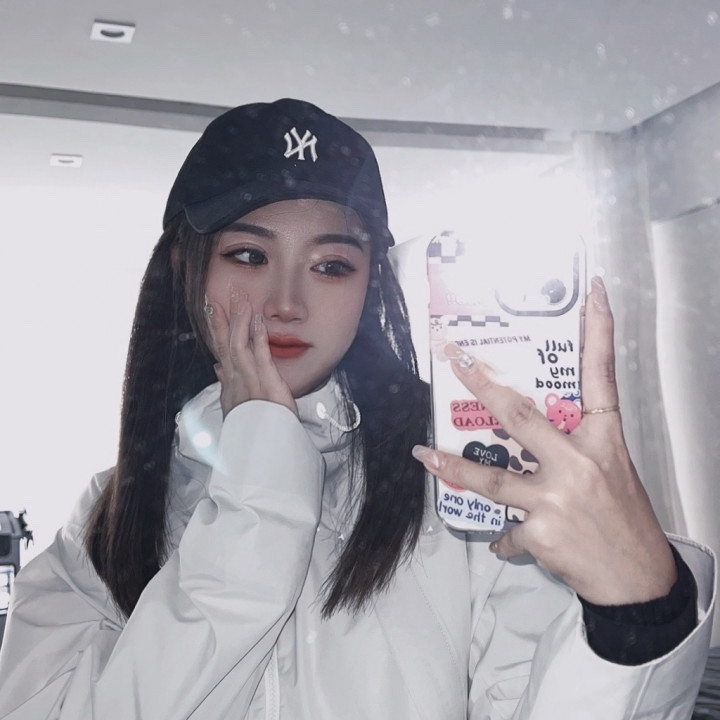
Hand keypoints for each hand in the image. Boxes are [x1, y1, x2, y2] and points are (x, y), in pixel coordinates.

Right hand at [205, 287, 296, 417]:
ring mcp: (249, 383)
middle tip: (217, 296)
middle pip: (224, 344)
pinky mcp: (267, 386)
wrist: (262, 451)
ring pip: (238, 346)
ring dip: (238, 321)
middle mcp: (235, 381)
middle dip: (220, 319)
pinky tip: (258, 320)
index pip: (221, 350)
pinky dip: (257, 338)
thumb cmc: (253, 430)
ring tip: (240, 300)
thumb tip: (218, 367)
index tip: (211, 308)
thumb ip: (227, 384)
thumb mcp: (236, 406)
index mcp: (230, 385)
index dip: (216, 328)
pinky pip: (260, 357)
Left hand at [412, 277, 675, 605]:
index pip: (602, 376)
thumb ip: (571, 450)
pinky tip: (506, 539)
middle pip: (520, 414)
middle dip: (481, 384)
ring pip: (490, 476)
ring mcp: (556, 496)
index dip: (599, 331)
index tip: (592, 292)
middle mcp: (579, 462)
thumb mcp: (610, 471)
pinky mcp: (540, 530)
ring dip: (453, 466)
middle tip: (453, 358)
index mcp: (604, 440)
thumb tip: (527, 443)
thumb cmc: (624, 520)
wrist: (638, 581)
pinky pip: (507, 528)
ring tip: (424, 455)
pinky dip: (504, 535)